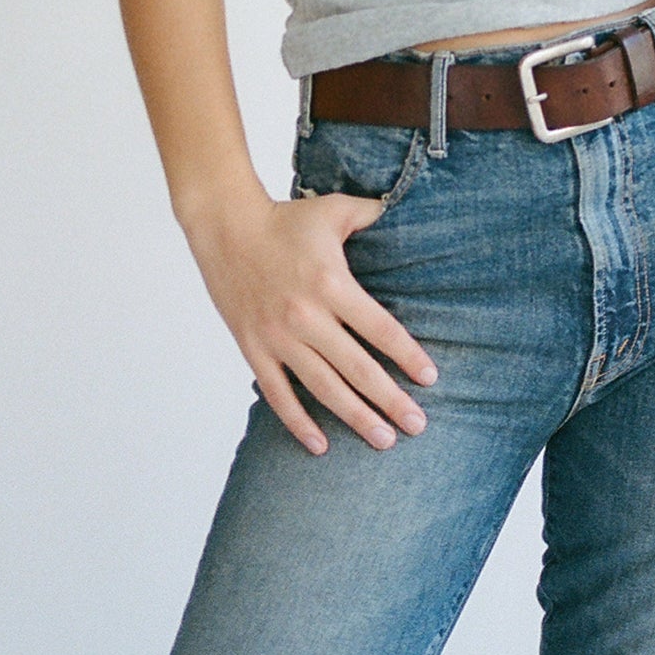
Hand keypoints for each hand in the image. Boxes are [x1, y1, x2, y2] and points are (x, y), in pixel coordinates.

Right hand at [184, 187, 439, 454]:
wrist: (224, 227)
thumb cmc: (284, 219)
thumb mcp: (334, 211)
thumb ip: (373, 213)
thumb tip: (406, 209)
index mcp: (330, 283)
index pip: (379, 329)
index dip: (407, 356)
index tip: (429, 379)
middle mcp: (305, 315)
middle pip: (357, 367)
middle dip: (390, 400)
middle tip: (417, 425)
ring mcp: (277, 336)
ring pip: (323, 387)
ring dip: (354, 417)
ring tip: (383, 440)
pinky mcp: (253, 348)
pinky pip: (277, 393)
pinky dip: (298, 421)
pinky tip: (320, 445)